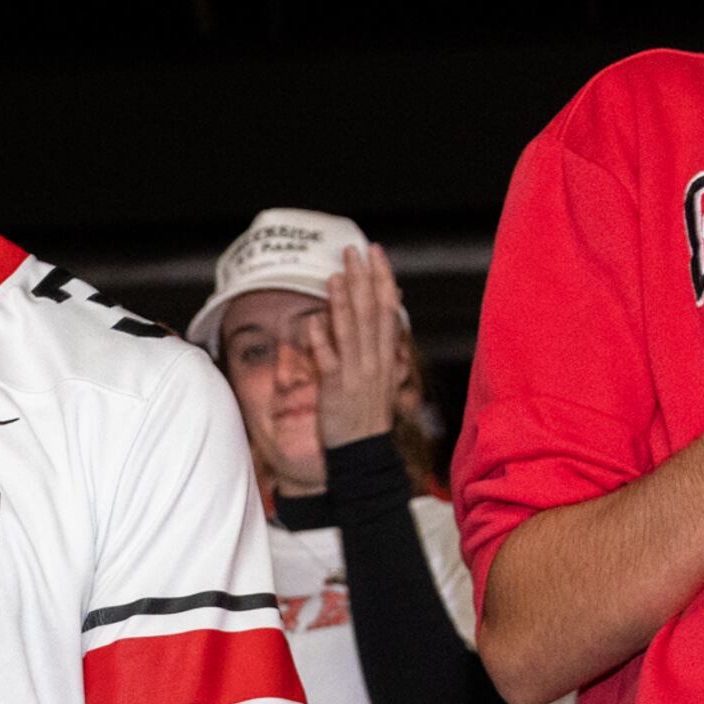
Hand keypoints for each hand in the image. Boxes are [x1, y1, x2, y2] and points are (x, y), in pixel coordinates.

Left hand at [299, 242, 409, 453]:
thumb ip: (382, 343)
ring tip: (335, 275)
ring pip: (350, 332)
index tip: (375, 253)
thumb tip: (389, 311)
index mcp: (386, 354)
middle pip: (369, 313)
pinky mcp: (336, 389)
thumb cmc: (368, 413)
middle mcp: (374, 360)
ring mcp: (355, 373)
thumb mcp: (383, 375)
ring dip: (342, 302)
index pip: (387, 308)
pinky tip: (314, 319)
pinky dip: (322, 340)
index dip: (382, 278)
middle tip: (353, 251)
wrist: (364, 451)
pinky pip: (328, 360)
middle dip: (362, 279)